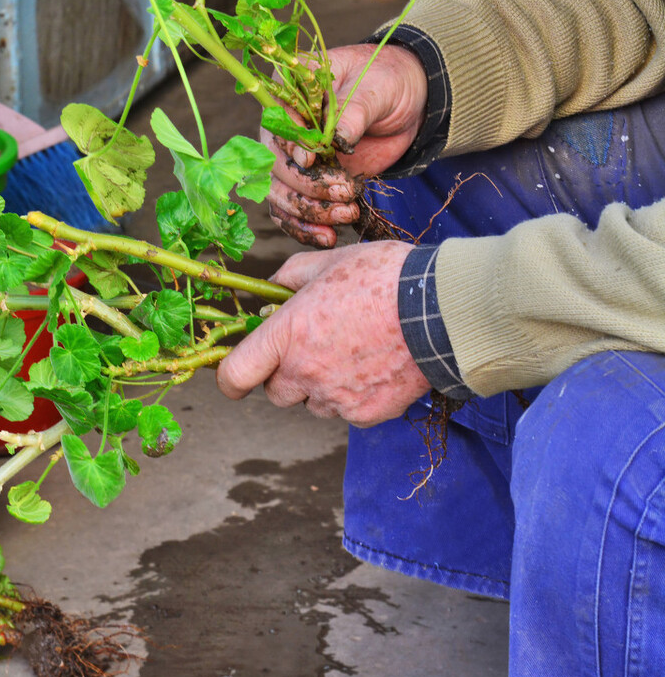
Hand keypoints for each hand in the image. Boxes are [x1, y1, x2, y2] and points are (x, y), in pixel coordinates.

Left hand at [216, 241, 429, 426]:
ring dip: (321, 387)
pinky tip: (376, 367)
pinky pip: (347, 412)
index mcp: (287, 335)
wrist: (445, 309)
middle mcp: (305, 372)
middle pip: (275, 392)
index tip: (236, 375)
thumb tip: (272, 290)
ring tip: (354, 354)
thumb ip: (291, 277)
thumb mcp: (330, 262)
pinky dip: (354, 396)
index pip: (236, 374)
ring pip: (312, 403)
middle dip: (286, 375)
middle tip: (314, 349)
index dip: (230, 378)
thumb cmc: (386, 278)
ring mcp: (336, 398)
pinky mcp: (367, 414)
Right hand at [266, 44, 428, 247]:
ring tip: (346, 215)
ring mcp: (292, 161)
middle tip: (344, 192)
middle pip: (276, 166)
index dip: (290, 145)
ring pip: (281, 194)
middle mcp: (282, 130)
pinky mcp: (307, 186)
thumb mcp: (374, 89)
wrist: (405, 104)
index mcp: (289, 93)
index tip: (311, 160)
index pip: (276, 123)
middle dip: (307, 186)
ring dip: (309, 212)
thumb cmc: (385, 83)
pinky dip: (306, 228)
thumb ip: (351, 112)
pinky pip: (292, 212)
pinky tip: (328, 237)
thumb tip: (334, 140)